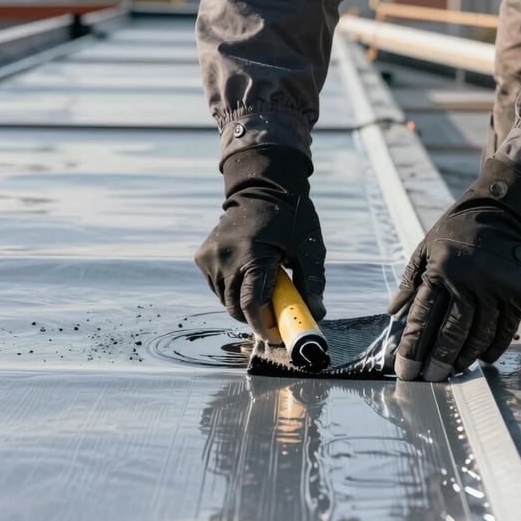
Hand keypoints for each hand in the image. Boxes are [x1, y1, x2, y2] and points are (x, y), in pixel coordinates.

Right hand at [195, 146, 325, 341]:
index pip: (250, 304)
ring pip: (223, 299)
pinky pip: (216, 286)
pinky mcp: (202, 255)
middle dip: (255, 317)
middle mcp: (225, 257)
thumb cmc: (291, 215)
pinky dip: (231, 288)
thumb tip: (317, 313)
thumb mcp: (309, 246)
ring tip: (263, 285)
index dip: (262, 326)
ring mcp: (210, 256)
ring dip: (242, 302)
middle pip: (235, 307)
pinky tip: (246, 273)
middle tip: (275, 312)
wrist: (262, 185)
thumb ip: (312, 281)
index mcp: (252, 255)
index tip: (276, 335)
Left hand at [388, 156, 520, 380]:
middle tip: (430, 380)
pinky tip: (482, 358)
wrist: (506, 211)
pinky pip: (505, 329)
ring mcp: (496, 287)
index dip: (412, 347)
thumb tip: (393, 312)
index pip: (422, 316)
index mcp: (441, 268)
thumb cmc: (458, 231)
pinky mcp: (518, 292)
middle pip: (451, 331)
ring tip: (453, 372)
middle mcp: (469, 280)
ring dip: (465, 357)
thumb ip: (410, 280)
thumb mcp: (427, 247)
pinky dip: (493, 347)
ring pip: (479, 334)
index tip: (405, 370)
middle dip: (438, 361)